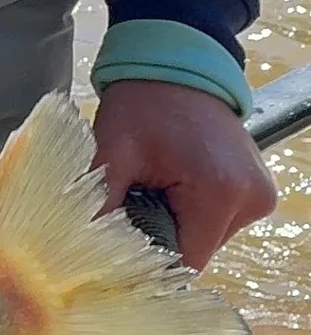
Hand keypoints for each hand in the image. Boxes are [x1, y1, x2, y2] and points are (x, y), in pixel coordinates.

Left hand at [91, 78, 276, 270]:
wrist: (176, 68)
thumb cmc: (143, 107)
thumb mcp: (110, 159)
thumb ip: (97, 213)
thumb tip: (78, 260)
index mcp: (221, 193)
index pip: (179, 266)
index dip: (142, 266)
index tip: (113, 250)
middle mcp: (250, 199)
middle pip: (190, 256)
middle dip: (153, 242)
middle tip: (128, 208)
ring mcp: (257, 196)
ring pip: (199, 242)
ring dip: (168, 228)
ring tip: (149, 192)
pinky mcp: (253, 192)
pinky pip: (210, 225)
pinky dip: (184, 216)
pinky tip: (167, 190)